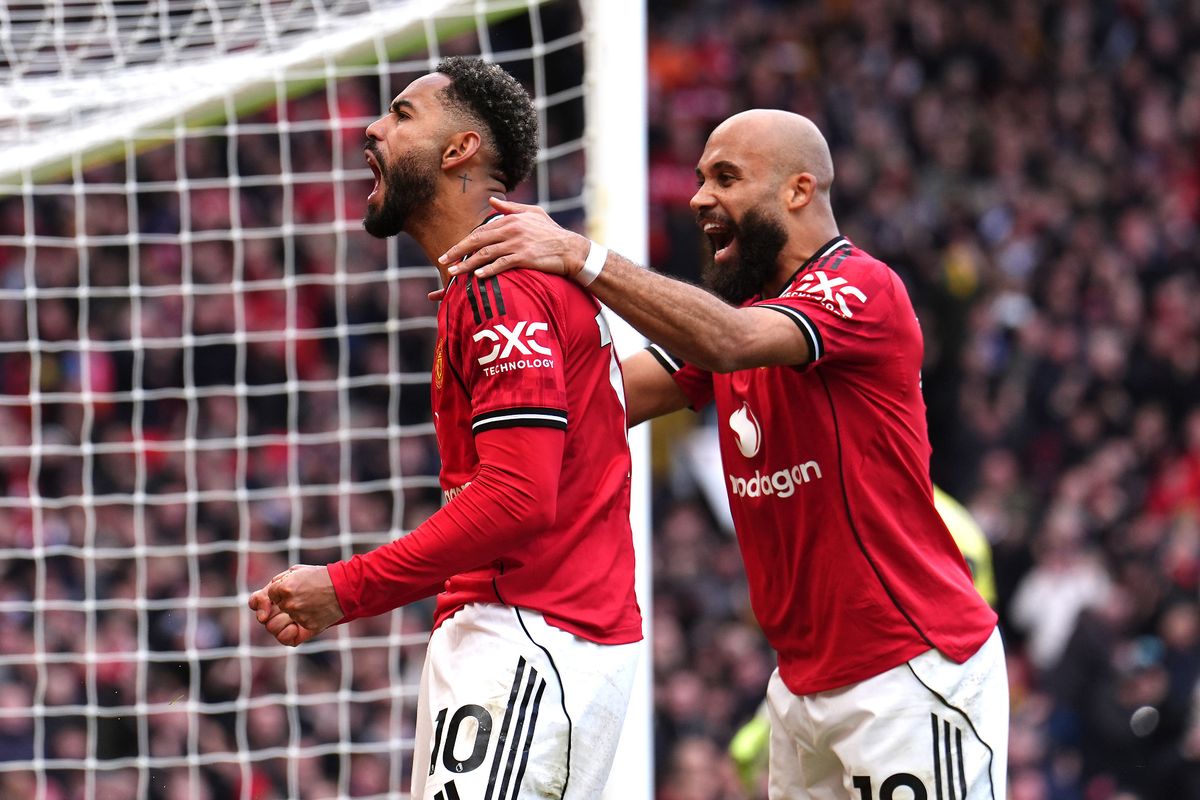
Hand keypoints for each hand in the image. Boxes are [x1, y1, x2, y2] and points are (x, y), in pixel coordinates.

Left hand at [249, 565, 343, 645]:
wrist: (345, 587)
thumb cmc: (320, 577)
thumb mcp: (297, 571)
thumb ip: (278, 582)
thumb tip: (264, 598)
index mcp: (284, 587)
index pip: (266, 596)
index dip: (272, 597)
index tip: (282, 595)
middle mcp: (289, 603)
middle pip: (268, 615)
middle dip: (275, 612)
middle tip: (288, 607)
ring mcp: (298, 616)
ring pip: (274, 627)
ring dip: (281, 623)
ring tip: (293, 617)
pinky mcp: (308, 628)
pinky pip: (286, 639)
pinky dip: (288, 636)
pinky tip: (294, 629)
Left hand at [438, 197, 590, 280]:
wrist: (571, 250)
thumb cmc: (552, 233)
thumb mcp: (533, 214)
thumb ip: (511, 208)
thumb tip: (491, 201)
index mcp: (510, 220)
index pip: (481, 231)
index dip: (463, 242)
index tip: (451, 251)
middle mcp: (511, 230)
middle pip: (477, 241)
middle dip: (458, 252)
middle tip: (443, 261)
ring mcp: (517, 243)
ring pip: (486, 253)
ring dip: (467, 264)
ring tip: (453, 273)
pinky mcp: (524, 257)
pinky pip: (501, 264)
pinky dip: (488, 270)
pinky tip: (477, 277)